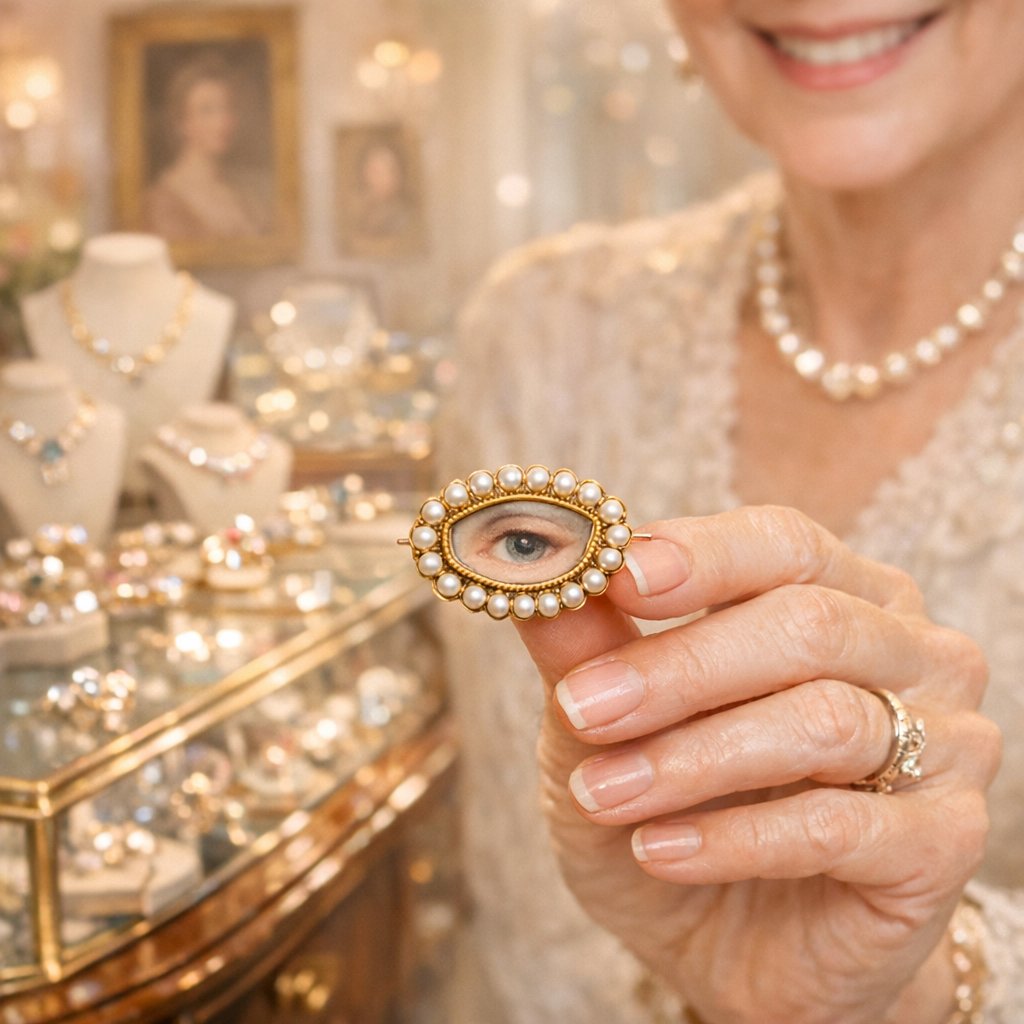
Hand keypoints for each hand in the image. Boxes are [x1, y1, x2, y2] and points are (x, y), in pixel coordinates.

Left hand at [515, 506, 999, 1023]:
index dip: (700, 555)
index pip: (782, 544)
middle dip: (679, 668)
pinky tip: (659, 851)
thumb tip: (538, 561)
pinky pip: (840, 826)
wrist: (739, 949)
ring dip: (692, 758)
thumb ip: (586, 644)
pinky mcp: (943, 842)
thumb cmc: (677, 810)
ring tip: (603, 794)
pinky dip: (734, 837)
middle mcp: (907, 652)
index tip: (613, 575)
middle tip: (583, 708)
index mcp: (839, 593)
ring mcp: (944, 743)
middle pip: (806, 624)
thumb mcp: (609, 728)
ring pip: (822, 721)